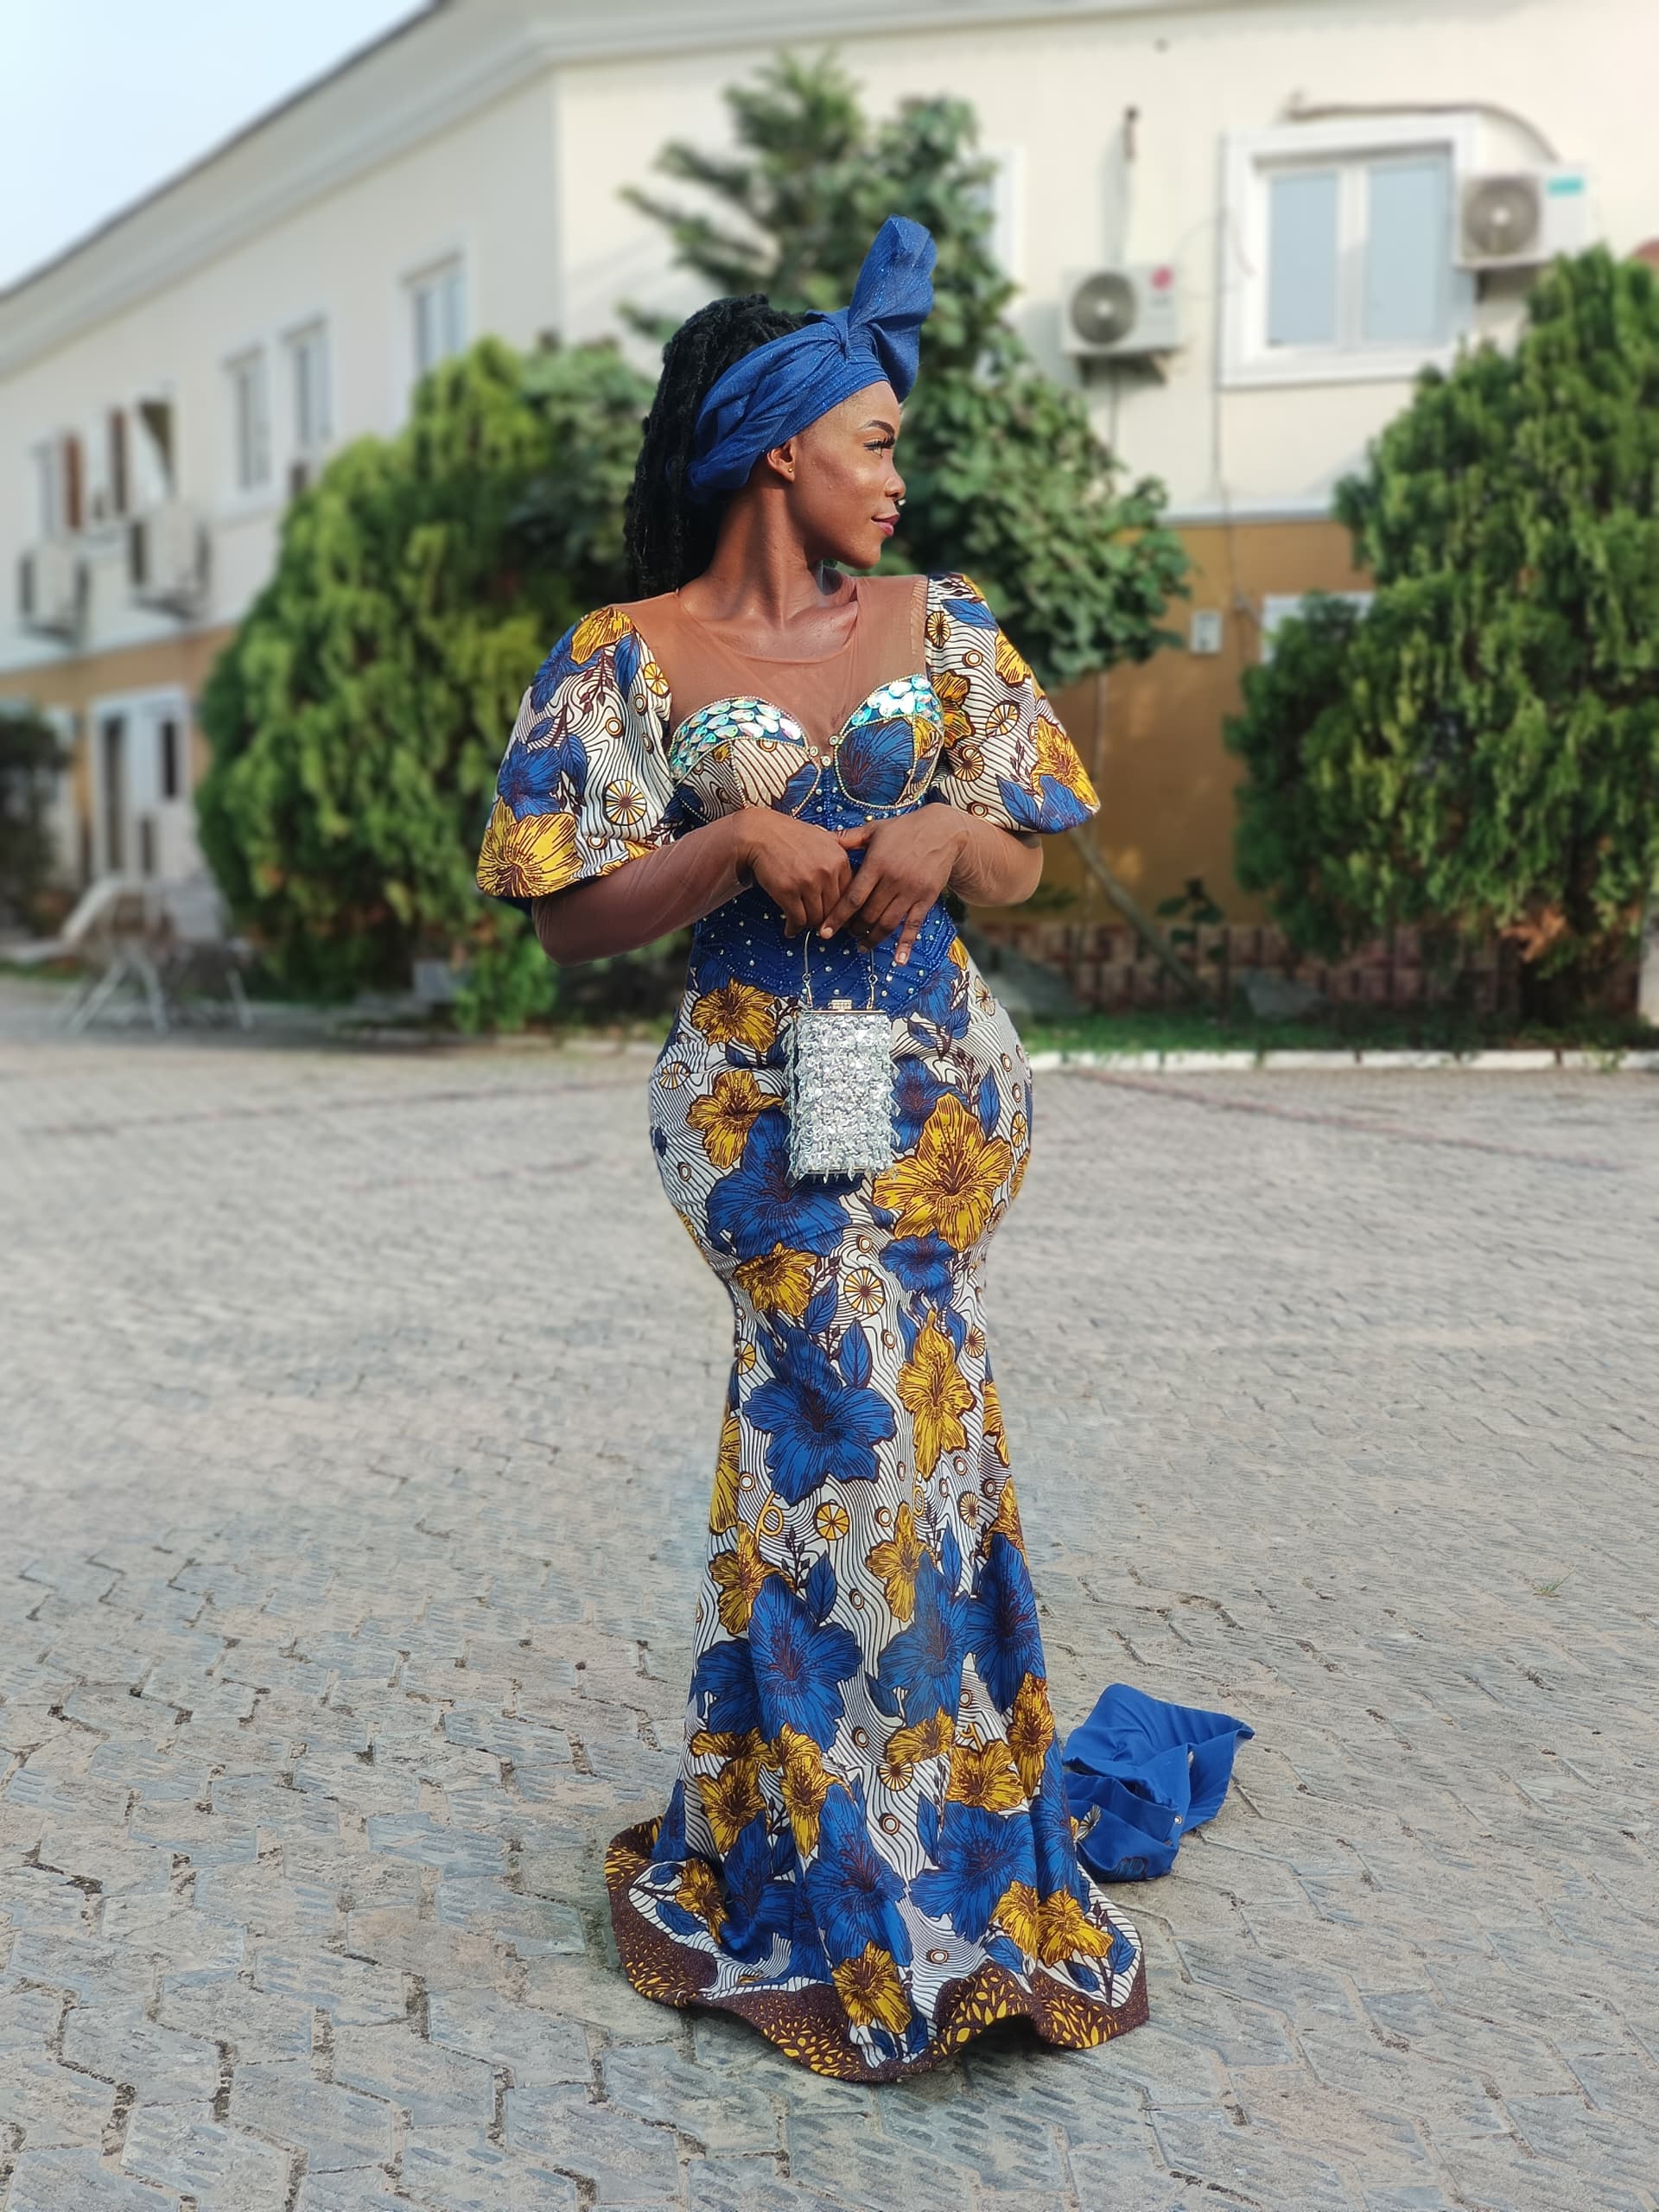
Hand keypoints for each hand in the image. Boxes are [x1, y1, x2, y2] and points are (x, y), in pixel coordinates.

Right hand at [736, 809, 855, 937]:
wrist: (761, 833)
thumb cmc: (791, 837)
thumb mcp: (825, 839)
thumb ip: (841, 858)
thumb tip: (853, 883)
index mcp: (839, 860)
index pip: (848, 897)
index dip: (840, 910)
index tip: (834, 916)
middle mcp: (827, 871)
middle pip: (833, 911)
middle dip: (824, 920)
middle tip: (816, 922)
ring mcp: (807, 882)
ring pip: (816, 919)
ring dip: (808, 924)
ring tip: (801, 922)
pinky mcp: (788, 891)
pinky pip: (797, 920)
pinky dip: (793, 928)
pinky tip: (790, 928)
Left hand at [818, 811, 969, 965]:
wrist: (943, 831)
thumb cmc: (905, 829)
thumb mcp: (875, 830)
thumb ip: (849, 838)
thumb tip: (821, 836)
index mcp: (876, 864)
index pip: (853, 898)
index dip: (837, 918)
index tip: (824, 933)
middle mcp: (893, 880)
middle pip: (868, 915)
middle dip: (854, 929)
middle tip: (846, 934)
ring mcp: (911, 891)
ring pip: (888, 923)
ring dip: (872, 939)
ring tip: (862, 946)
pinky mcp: (926, 898)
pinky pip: (914, 925)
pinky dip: (906, 945)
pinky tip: (899, 960)